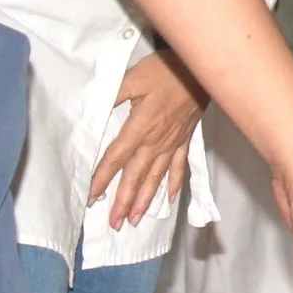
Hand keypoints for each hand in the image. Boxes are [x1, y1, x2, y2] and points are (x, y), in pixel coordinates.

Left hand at [90, 49, 206, 229]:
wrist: (201, 67)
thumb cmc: (165, 70)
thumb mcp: (133, 78)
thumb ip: (112, 96)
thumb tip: (91, 113)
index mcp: (140, 128)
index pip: (116, 158)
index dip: (103, 178)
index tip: (92, 198)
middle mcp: (156, 141)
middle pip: (136, 175)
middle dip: (124, 201)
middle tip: (115, 224)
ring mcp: (173, 142)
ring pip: (157, 176)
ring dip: (145, 199)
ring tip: (135, 219)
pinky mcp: (185, 138)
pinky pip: (179, 166)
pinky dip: (174, 183)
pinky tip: (169, 198)